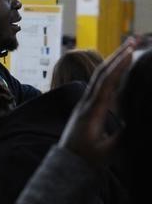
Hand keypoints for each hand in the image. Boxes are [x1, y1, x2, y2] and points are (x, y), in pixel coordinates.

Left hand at [58, 38, 139, 165]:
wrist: (67, 163)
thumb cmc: (88, 159)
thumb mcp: (108, 151)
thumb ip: (122, 137)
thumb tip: (137, 121)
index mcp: (92, 112)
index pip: (106, 83)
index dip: (119, 66)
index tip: (131, 51)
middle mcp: (86, 104)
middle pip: (101, 74)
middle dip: (117, 56)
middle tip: (133, 40)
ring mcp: (85, 104)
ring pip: (98, 77)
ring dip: (113, 60)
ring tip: (128, 47)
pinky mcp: (86, 107)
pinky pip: (98, 84)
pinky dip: (110, 71)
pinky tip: (119, 65)